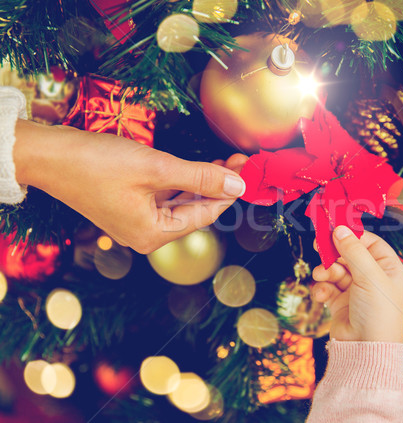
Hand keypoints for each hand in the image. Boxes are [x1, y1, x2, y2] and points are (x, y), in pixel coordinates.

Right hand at [13, 120, 246, 253]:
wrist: (47, 156)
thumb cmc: (97, 164)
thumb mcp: (156, 168)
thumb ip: (200, 177)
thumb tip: (238, 185)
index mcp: (152, 235)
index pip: (205, 216)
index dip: (229, 192)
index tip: (247, 170)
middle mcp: (145, 235)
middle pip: (194, 210)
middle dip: (218, 185)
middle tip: (239, 161)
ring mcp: (135, 222)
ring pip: (181, 203)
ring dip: (201, 182)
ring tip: (224, 160)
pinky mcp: (128, 207)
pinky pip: (164, 198)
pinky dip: (182, 183)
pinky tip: (197, 168)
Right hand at [311, 226, 402, 342]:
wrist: (366, 351)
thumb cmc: (378, 314)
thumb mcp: (369, 277)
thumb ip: (353, 251)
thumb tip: (339, 229)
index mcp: (388, 269)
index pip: (370, 243)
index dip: (352, 235)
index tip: (333, 228)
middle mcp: (373, 278)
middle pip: (349, 254)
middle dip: (333, 253)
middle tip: (318, 245)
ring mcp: (356, 291)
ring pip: (336, 270)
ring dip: (326, 271)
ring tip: (321, 276)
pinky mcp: (341, 303)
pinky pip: (328, 287)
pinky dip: (322, 288)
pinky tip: (322, 295)